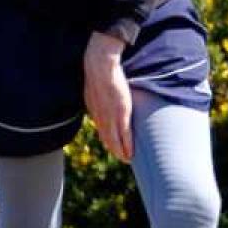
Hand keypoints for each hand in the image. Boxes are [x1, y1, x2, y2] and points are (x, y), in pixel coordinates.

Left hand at [83, 31, 134, 162]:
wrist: (100, 68)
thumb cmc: (98, 73)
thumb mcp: (95, 88)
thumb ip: (99, 97)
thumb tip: (101, 97)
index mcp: (95, 113)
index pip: (102, 132)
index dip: (108, 141)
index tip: (114, 147)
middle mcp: (101, 119)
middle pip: (108, 141)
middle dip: (115, 151)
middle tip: (123, 158)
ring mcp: (111, 118)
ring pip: (115, 142)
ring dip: (121, 153)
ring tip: (128, 159)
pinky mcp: (121, 114)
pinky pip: (125, 135)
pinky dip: (128, 146)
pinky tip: (132, 154)